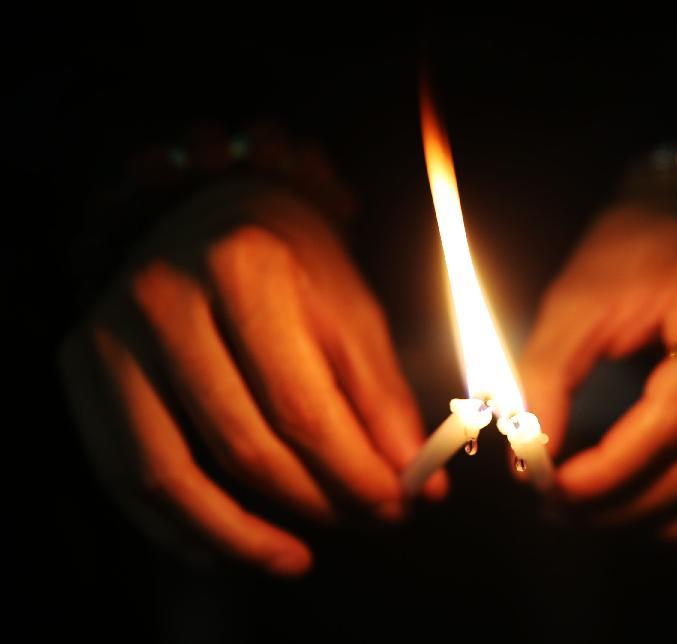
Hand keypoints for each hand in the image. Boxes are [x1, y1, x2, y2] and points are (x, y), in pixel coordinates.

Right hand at [59, 183, 446, 574]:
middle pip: (242, 445)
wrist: (212, 212)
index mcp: (244, 268)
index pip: (302, 406)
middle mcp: (165, 296)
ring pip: (172, 474)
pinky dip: (179, 526)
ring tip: (296, 556)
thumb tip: (417, 482)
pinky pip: (124, 474)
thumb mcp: (351, 310)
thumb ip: (381, 395)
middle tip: (365, 521)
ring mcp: (111, 334)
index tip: (397, 505)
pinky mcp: (80, 367)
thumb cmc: (293, 262)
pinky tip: (230, 546)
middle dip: (315, 502)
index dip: (353, 472)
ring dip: (242, 536)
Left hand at [521, 206, 676, 537]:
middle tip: (557, 509)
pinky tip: (644, 514)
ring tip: (589, 517)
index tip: (550, 486)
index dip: (611, 467)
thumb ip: (547, 374)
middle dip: (624, 502)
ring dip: (657, 519)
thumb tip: (533, 459)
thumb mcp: (575, 300)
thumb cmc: (631, 256)